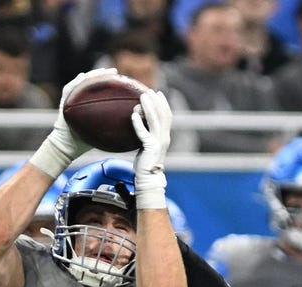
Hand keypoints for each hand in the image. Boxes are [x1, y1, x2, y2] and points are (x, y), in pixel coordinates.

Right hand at [30, 67, 116, 176]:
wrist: (67, 146)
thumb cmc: (84, 141)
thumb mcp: (100, 134)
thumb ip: (111, 127)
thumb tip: (129, 127)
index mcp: (90, 104)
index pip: (101, 89)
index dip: (111, 83)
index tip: (124, 80)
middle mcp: (81, 98)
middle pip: (92, 82)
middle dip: (104, 75)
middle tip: (115, 72)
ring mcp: (72, 98)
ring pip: (82, 82)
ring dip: (91, 75)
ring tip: (101, 72)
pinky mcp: (64, 101)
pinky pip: (68, 89)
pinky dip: (75, 83)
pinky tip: (81, 77)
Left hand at [131, 88, 171, 208]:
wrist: (148, 180)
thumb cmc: (145, 166)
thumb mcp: (146, 148)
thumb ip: (145, 136)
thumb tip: (137, 123)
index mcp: (164, 138)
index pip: (167, 117)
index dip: (164, 104)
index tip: (158, 94)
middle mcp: (164, 138)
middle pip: (163, 115)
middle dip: (157, 101)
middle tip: (149, 91)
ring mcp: (158, 143)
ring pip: (155, 120)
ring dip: (149, 106)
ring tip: (142, 96)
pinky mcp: (150, 148)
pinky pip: (144, 133)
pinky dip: (139, 123)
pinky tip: (134, 114)